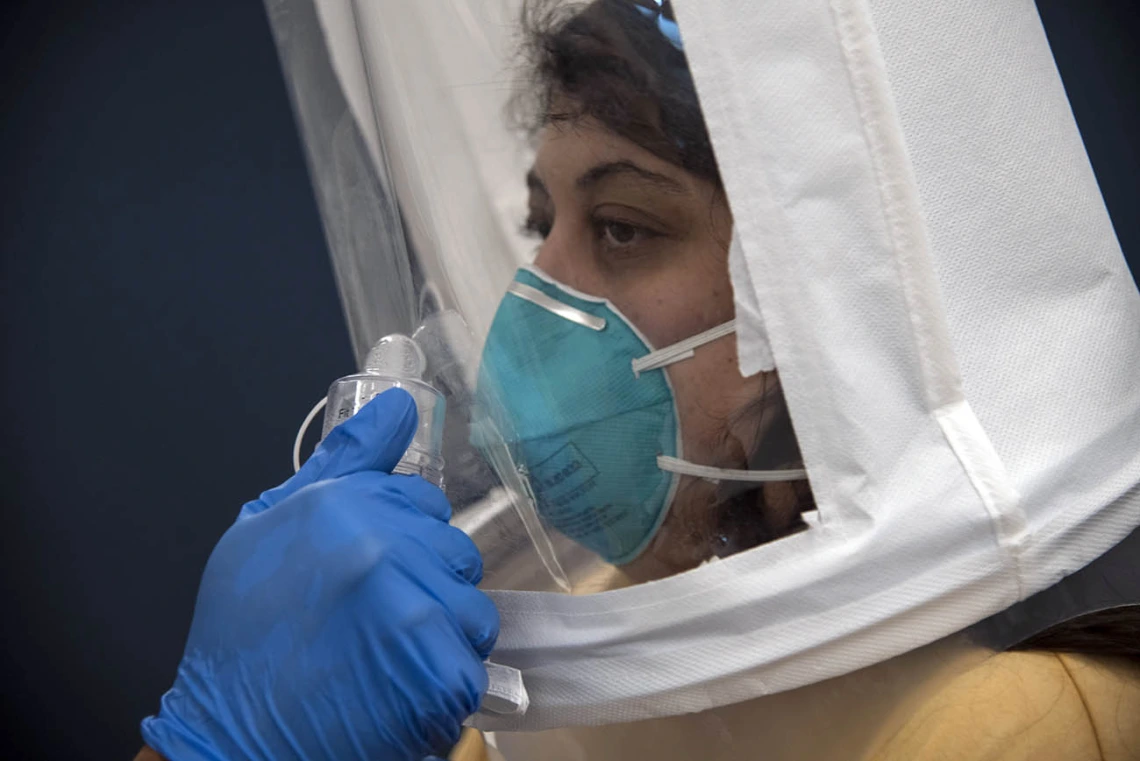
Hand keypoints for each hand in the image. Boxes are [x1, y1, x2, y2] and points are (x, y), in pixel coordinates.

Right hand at [141, 389, 497, 760]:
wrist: (229, 737)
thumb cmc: (243, 637)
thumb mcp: (268, 525)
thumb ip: (342, 462)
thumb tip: (397, 407)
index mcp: (345, 505)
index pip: (426, 502)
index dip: (404, 539)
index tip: (372, 570)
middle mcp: (383, 548)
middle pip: (456, 553)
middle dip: (427, 584)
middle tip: (374, 622)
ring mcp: (414, 610)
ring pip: (473, 610)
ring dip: (442, 637)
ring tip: (386, 659)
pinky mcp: (437, 672)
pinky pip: (473, 665)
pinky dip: (444, 685)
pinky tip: (398, 691)